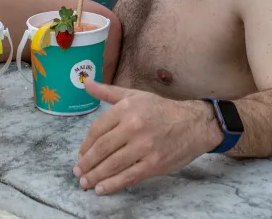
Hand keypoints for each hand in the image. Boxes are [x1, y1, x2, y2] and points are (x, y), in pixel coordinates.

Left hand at [74, 80, 220, 194]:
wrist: (193, 123)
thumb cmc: (161, 109)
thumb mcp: (134, 95)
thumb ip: (107, 91)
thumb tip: (85, 82)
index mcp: (127, 108)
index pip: (98, 129)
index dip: (86, 144)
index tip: (81, 153)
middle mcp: (134, 126)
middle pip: (102, 148)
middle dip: (87, 163)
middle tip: (78, 172)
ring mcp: (144, 146)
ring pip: (113, 164)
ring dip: (95, 175)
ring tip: (85, 182)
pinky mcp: (154, 164)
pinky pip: (129, 176)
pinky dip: (113, 184)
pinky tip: (101, 188)